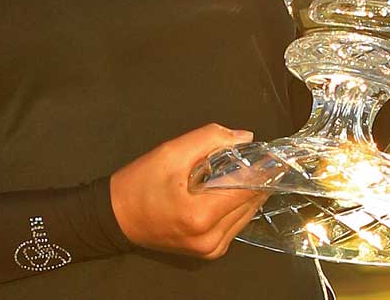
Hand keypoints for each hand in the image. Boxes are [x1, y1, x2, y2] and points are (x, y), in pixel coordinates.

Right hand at [109, 123, 268, 259]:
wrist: (116, 216)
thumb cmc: (140, 183)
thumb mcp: (171, 153)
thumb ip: (210, 140)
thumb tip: (246, 138)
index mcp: (201, 216)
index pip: (247, 189)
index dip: (262, 168)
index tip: (273, 152)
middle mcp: (211, 239)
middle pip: (250, 203)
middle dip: (254, 179)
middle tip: (254, 158)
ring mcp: (211, 250)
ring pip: (246, 215)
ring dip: (247, 193)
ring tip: (240, 171)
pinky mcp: (210, 252)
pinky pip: (235, 225)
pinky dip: (235, 206)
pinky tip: (227, 190)